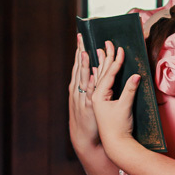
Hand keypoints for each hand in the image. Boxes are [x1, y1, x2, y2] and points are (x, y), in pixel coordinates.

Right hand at [68, 36, 100, 151]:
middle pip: (80, 67)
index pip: (81, 65)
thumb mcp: (90, 100)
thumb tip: (96, 71)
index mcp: (80, 87)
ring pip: (83, 78)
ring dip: (83, 65)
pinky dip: (88, 82)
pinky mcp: (88, 106)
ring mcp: (82, 98)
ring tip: (83, 51)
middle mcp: (79, 91)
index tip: (81, 37)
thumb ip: (92, 84)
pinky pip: (90, 92)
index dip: (81, 51)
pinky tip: (89, 74)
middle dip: (80, 51)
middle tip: (80, 36)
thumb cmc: (91, 120)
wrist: (85, 139)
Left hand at [88, 41, 139, 157]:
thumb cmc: (119, 128)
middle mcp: (95, 96)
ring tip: (99, 50)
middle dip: (105, 57)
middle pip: (101, 72)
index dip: (115, 61)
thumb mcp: (125, 108)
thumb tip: (136, 75)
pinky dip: (100, 75)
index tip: (119, 49)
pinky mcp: (101, 104)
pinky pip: (100, 84)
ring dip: (101, 63)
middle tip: (107, 43)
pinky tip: (97, 69)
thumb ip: (129, 90)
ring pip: (99, 77)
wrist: (115, 144)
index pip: (108, 74)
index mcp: (98, 95)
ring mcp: (97, 100)